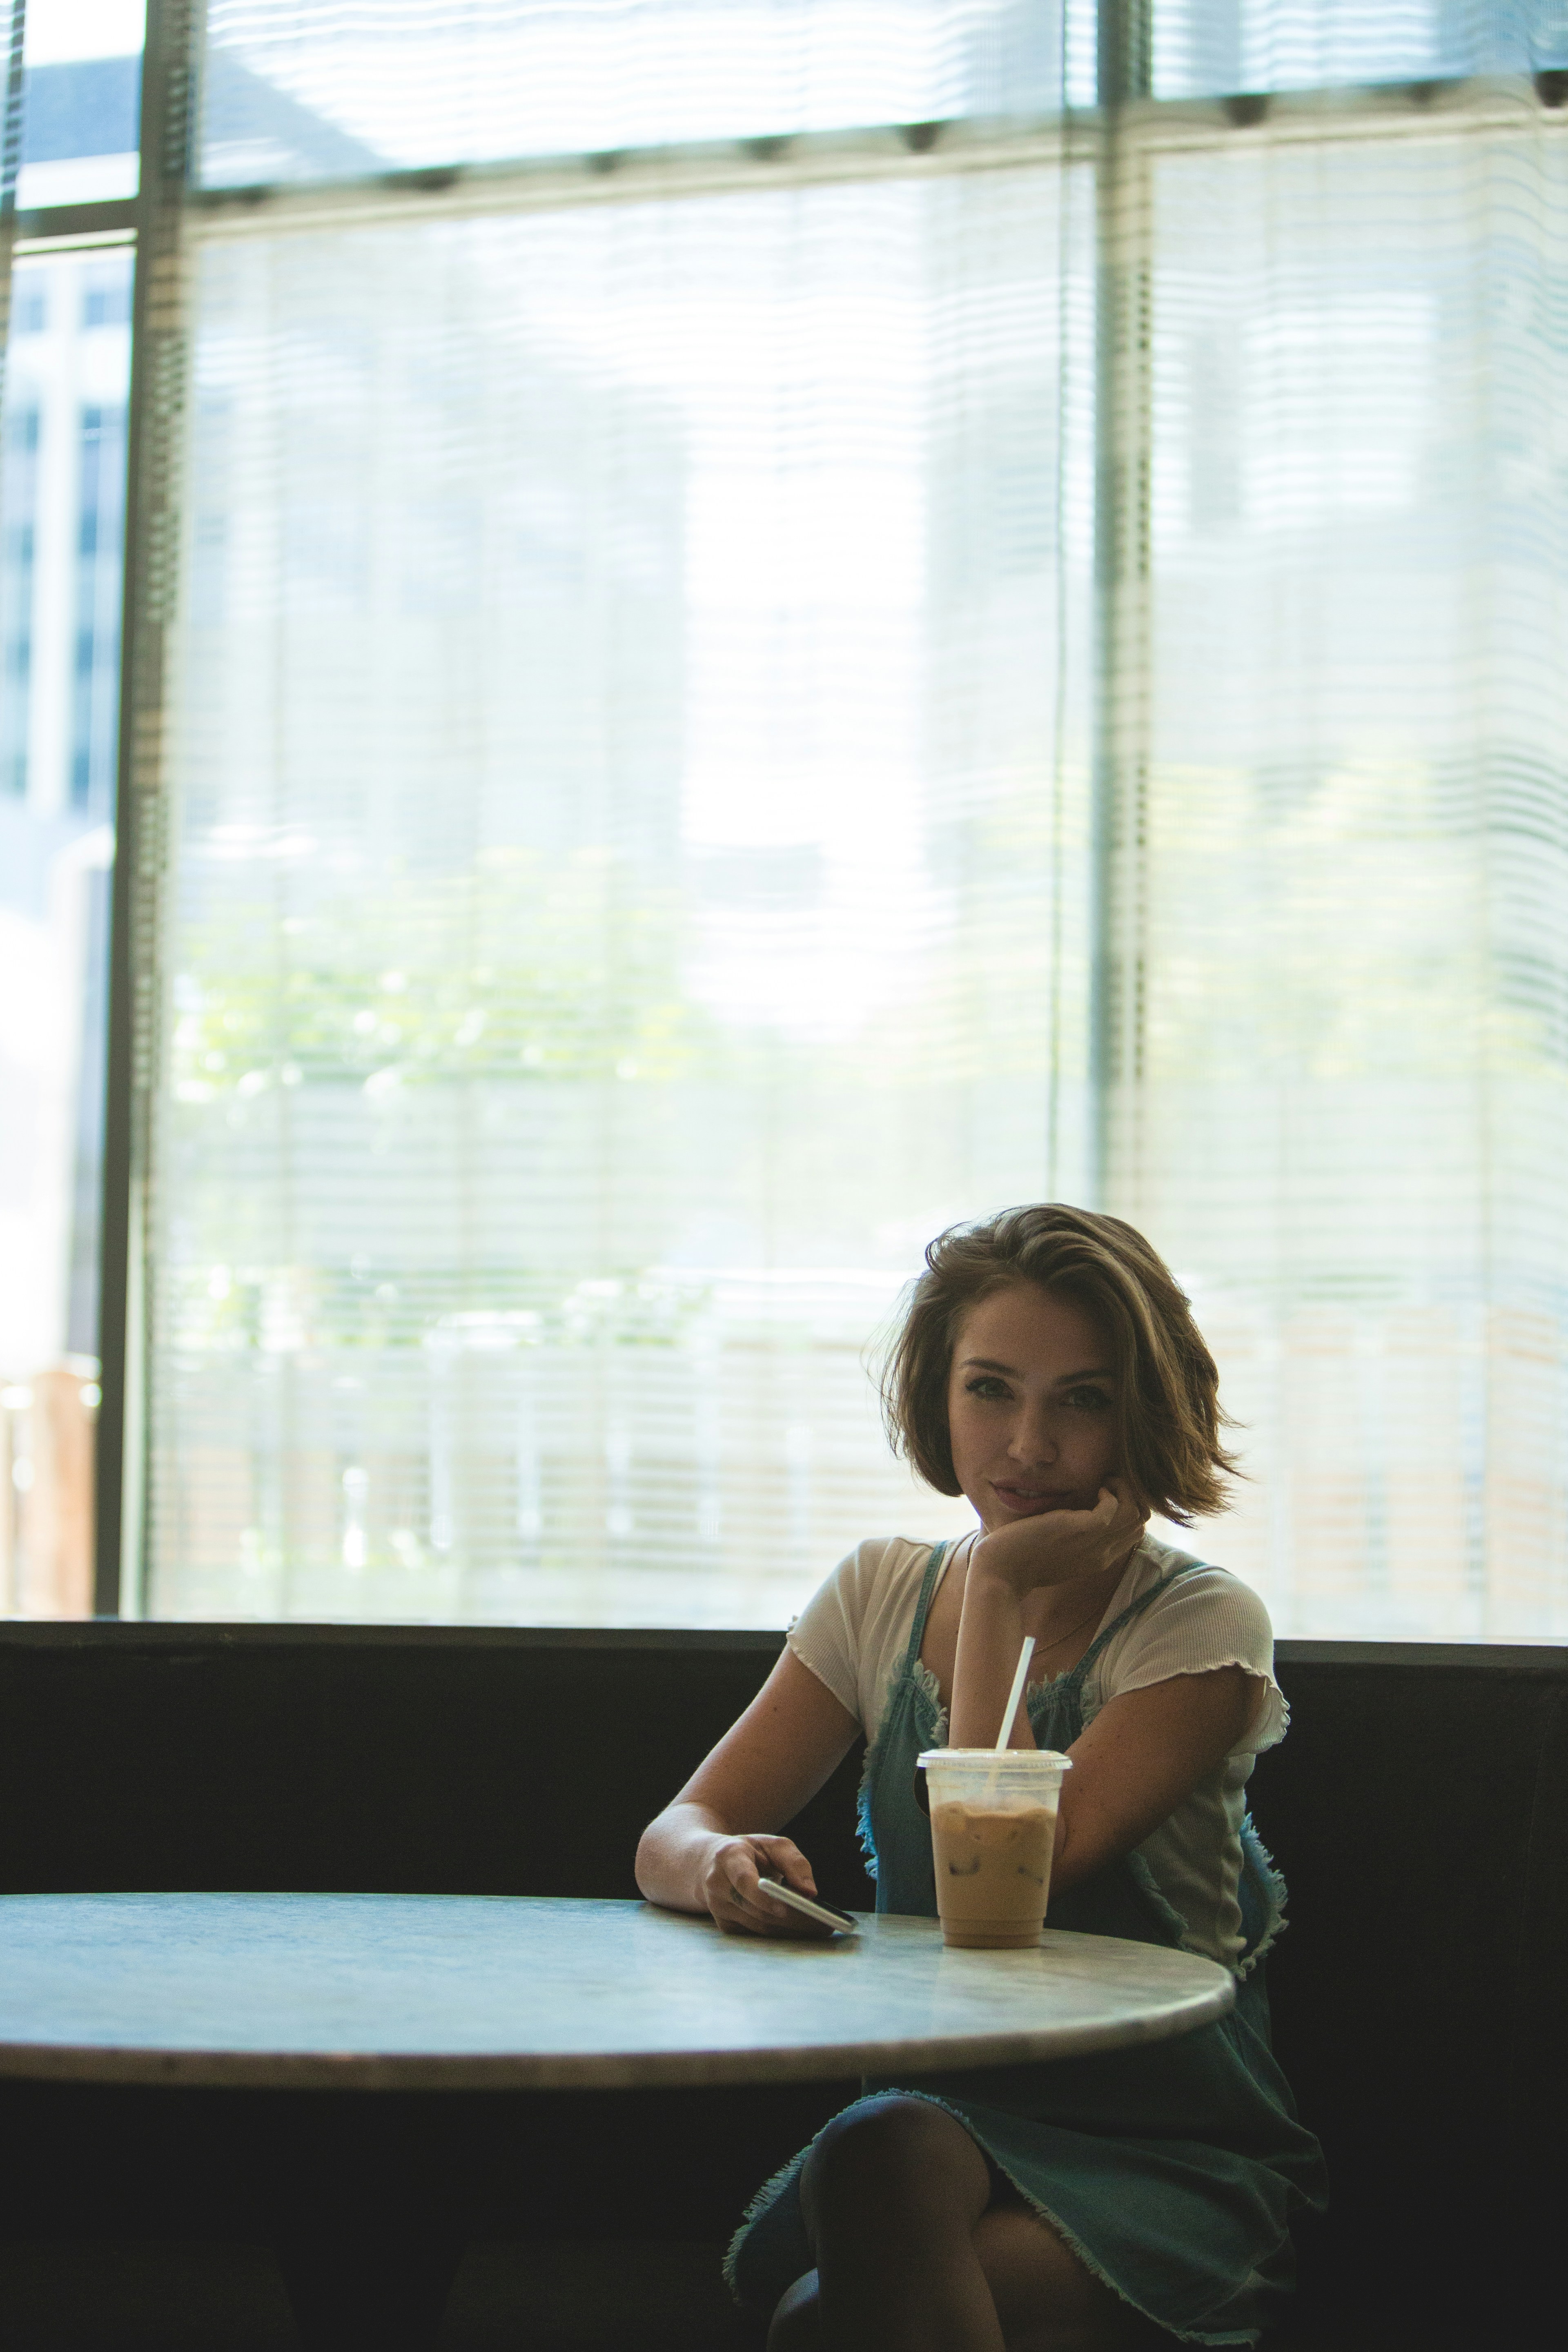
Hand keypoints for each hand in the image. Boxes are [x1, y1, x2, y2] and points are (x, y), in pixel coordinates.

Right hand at [698, 1834, 830, 1936]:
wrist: (711, 1863)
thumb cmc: (750, 1851)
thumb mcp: (772, 1845)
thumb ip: (794, 1862)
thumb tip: (811, 1892)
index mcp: (728, 1857)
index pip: (743, 1880)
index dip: (764, 1897)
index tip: (787, 1907)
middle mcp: (718, 1884)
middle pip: (757, 1910)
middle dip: (792, 1919)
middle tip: (823, 1923)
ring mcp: (718, 1908)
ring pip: (759, 1927)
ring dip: (791, 1930)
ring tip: (820, 1928)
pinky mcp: (725, 1925)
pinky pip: (757, 1934)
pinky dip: (781, 1934)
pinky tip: (801, 1931)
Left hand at [971, 1479, 1146, 1602]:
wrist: (1002, 1572)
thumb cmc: (1022, 1559)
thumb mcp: (1058, 1552)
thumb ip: (1075, 1540)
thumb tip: (1080, 1517)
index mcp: (1098, 1560)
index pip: (1134, 1534)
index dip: (1129, 1509)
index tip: (1109, 1494)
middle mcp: (1102, 1554)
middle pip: (1140, 1523)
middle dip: (1132, 1497)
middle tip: (1109, 1484)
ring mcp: (1093, 1543)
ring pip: (1135, 1513)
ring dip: (1125, 1490)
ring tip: (1105, 1482)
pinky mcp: (1081, 1529)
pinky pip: (1115, 1506)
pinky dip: (1110, 1492)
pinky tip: (1095, 1488)